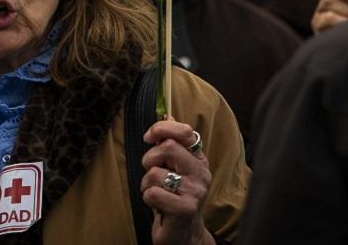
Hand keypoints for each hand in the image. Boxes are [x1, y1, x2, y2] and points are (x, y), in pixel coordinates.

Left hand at [142, 119, 213, 244]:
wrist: (183, 232)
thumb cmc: (174, 196)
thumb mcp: (175, 167)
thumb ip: (171, 143)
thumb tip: (167, 115)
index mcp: (198, 159)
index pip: (185, 132)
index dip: (162, 129)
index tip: (149, 137)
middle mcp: (201, 173)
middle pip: (167, 148)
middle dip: (149, 158)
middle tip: (152, 171)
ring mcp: (195, 191)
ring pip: (155, 172)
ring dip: (146, 183)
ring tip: (156, 191)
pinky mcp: (185, 209)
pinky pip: (153, 193)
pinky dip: (147, 197)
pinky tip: (156, 204)